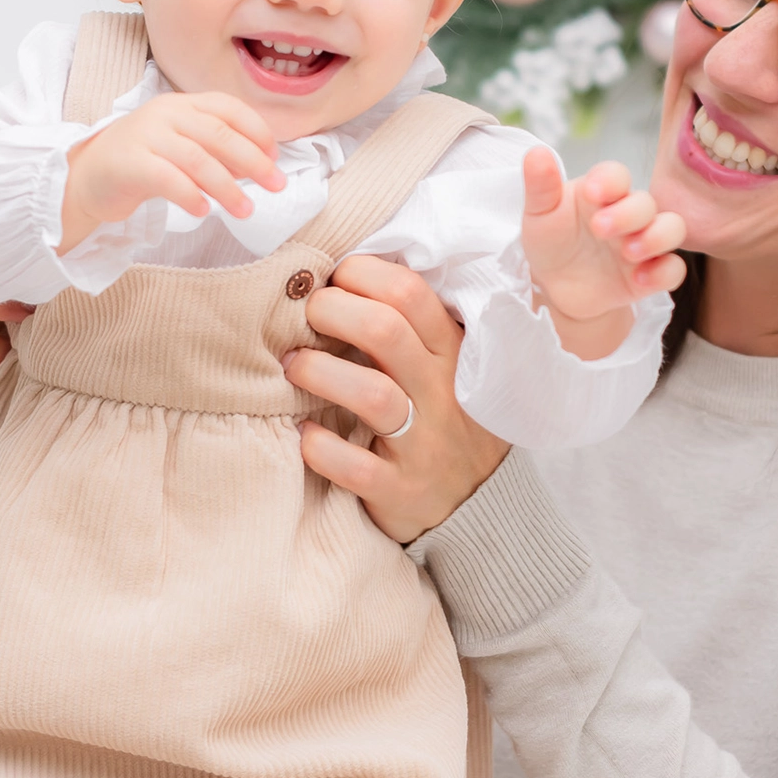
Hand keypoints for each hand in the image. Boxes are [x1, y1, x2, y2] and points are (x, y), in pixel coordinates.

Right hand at [60, 92, 285, 253]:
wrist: (87, 176)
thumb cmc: (143, 162)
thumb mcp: (182, 145)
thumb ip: (216, 150)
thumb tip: (259, 166)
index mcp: (183, 104)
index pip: (229, 108)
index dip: (257, 130)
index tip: (275, 156)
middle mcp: (166, 113)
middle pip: (219, 134)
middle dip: (254, 161)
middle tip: (276, 185)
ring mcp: (146, 136)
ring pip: (197, 158)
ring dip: (227, 186)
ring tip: (245, 209)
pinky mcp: (129, 163)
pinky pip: (167, 178)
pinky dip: (190, 195)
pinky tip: (203, 211)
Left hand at [283, 257, 509, 545]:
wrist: (484, 505)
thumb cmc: (446, 416)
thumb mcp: (448, 365)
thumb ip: (414, 326)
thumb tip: (346, 272)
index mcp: (453, 352)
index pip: (410, 293)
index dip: (361, 275)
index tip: (333, 278)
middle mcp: (442, 393)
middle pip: (384, 332)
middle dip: (333, 311)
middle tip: (307, 315)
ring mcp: (425, 444)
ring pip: (372, 395)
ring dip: (319, 372)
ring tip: (293, 365)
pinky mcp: (403, 490)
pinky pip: (358, 468)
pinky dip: (322, 448)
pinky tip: (304, 433)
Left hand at [521, 150, 686, 358]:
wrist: (555, 289)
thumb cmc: (551, 243)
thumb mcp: (539, 215)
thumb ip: (540, 186)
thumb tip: (537, 152)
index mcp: (601, 192)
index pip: (617, 175)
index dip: (610, 181)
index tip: (592, 193)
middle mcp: (628, 214)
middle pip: (646, 202)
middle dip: (629, 214)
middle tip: (599, 229)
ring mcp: (643, 243)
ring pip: (673, 228)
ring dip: (657, 237)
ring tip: (628, 252)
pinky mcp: (651, 274)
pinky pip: (674, 269)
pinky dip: (663, 272)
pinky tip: (639, 280)